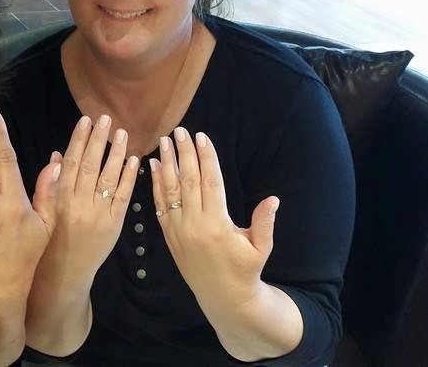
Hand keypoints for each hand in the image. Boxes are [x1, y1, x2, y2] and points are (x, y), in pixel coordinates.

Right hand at [38, 115, 138, 287]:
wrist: (66, 271)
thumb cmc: (52, 239)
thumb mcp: (45, 211)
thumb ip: (50, 184)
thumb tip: (56, 155)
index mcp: (60, 199)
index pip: (70, 163)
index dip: (78, 140)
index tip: (85, 121)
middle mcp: (79, 204)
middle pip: (90, 166)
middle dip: (98, 140)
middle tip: (106, 119)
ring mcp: (98, 214)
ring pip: (108, 179)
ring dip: (116, 154)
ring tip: (122, 133)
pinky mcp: (114, 225)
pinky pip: (124, 198)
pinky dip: (129, 178)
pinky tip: (135, 160)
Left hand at [151, 127, 279, 308]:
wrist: (223, 297)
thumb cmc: (246, 270)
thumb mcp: (261, 247)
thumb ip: (264, 222)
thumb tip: (273, 199)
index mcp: (217, 225)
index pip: (210, 182)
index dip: (206, 158)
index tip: (202, 137)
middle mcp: (194, 225)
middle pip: (187, 181)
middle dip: (184, 153)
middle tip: (179, 131)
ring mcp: (178, 230)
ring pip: (170, 191)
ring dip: (167, 164)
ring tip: (164, 142)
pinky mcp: (169, 236)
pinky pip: (160, 205)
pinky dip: (156, 184)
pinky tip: (154, 166)